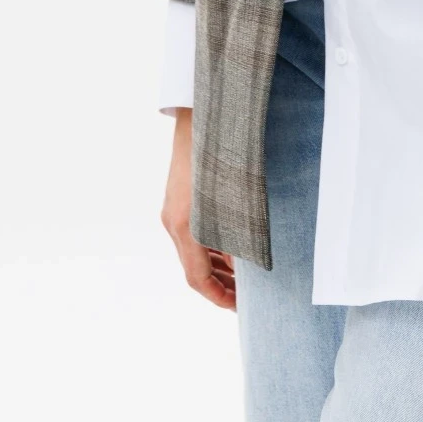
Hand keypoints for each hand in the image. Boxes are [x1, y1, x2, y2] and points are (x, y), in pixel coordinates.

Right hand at [160, 109, 235, 308]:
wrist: (201, 114)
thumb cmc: (222, 153)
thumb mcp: (236, 199)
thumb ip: (238, 234)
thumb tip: (249, 263)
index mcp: (185, 226)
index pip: (197, 279)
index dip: (219, 298)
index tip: (240, 307)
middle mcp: (173, 221)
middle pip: (194, 268)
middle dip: (221, 285)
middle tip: (248, 297)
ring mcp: (174, 210)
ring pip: (194, 251)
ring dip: (218, 267)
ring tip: (245, 277)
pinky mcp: (179, 198)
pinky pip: (194, 234)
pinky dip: (213, 246)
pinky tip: (235, 247)